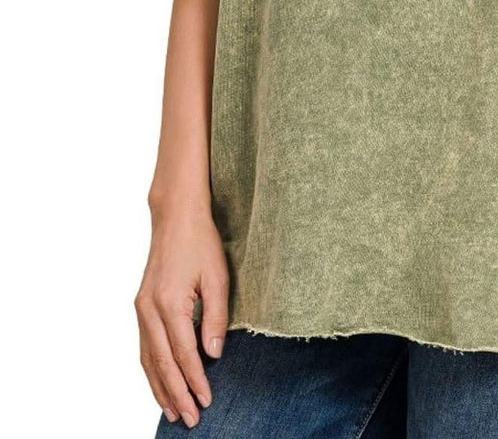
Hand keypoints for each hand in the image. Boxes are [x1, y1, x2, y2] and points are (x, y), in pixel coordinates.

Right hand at [134, 201, 228, 427]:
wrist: (176, 217)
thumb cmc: (201, 242)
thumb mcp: (218, 276)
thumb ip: (217, 317)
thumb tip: (215, 354)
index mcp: (170, 303)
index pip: (184, 353)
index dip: (196, 380)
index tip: (206, 400)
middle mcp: (149, 310)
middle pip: (162, 364)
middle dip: (176, 394)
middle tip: (190, 419)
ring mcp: (141, 309)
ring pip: (148, 360)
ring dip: (159, 388)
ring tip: (172, 412)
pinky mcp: (141, 307)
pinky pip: (144, 347)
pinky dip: (151, 370)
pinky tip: (160, 383)